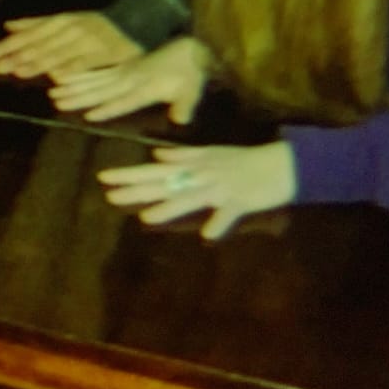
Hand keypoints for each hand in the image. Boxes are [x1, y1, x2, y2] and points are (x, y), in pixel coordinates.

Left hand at [0, 10, 140, 82]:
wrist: (134, 19)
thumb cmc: (94, 23)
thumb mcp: (63, 19)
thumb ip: (35, 23)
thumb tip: (7, 26)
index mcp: (58, 21)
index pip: (27, 35)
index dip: (7, 45)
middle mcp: (69, 30)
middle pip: (38, 45)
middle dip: (16, 56)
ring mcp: (86, 41)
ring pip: (57, 54)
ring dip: (37, 63)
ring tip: (18, 71)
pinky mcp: (103, 53)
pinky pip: (84, 63)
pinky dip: (70, 69)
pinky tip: (56, 78)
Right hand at [50, 36, 211, 124]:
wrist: (190, 47)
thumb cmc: (191, 72)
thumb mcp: (192, 90)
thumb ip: (184, 106)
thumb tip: (180, 121)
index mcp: (146, 88)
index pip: (123, 101)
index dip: (107, 109)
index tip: (88, 116)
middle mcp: (130, 80)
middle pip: (101, 90)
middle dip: (78, 96)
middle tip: (56, 101)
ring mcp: (124, 72)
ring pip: (95, 80)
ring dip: (74, 86)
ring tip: (54, 92)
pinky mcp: (122, 68)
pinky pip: (98, 72)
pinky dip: (81, 75)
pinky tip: (66, 76)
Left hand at [97, 142, 297, 240]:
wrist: (284, 162)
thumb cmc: (244, 160)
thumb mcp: (211, 153)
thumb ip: (183, 154)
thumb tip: (156, 154)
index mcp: (193, 165)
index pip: (155, 170)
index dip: (130, 174)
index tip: (104, 177)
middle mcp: (201, 175)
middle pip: (165, 183)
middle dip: (138, 189)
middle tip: (109, 195)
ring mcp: (221, 188)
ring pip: (191, 198)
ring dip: (170, 207)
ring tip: (146, 216)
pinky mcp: (241, 200)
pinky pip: (228, 213)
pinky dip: (219, 223)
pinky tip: (207, 234)